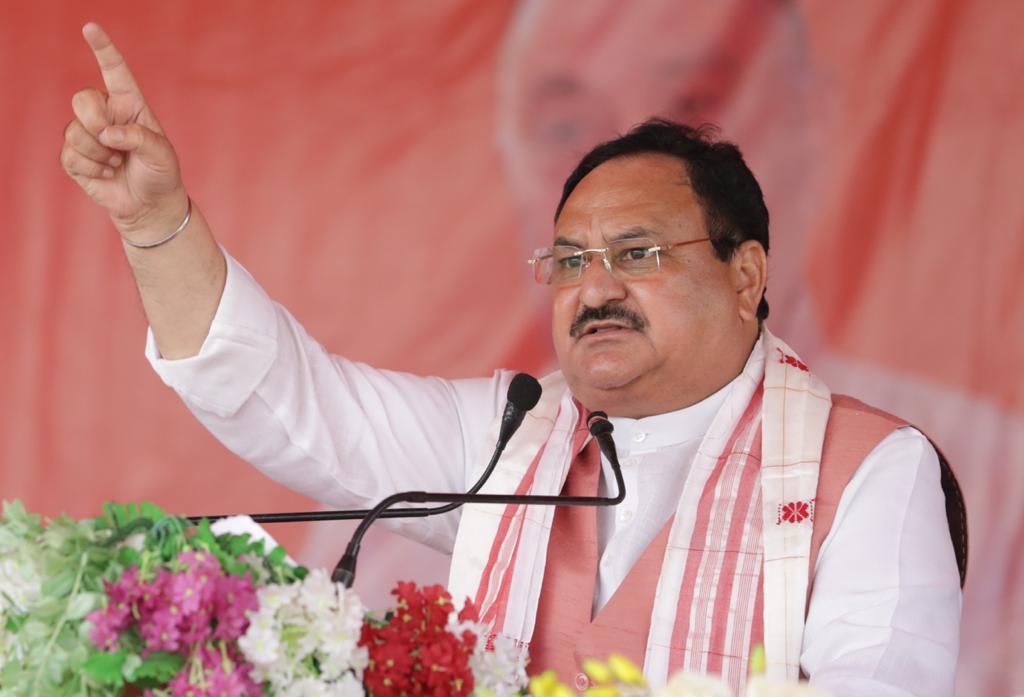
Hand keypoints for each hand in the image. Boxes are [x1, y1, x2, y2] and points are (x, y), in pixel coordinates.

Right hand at [60, 22, 186, 238]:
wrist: (150, 205)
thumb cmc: (160, 174)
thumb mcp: (163, 155)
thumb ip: (140, 138)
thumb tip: (109, 134)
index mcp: (130, 105)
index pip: (115, 71)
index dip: (103, 49)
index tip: (90, 28)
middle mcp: (106, 115)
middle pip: (83, 99)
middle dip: (97, 123)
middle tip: (116, 144)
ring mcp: (88, 134)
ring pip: (75, 131)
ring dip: (100, 154)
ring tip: (118, 163)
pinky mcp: (75, 157)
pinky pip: (70, 156)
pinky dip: (92, 169)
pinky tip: (107, 174)